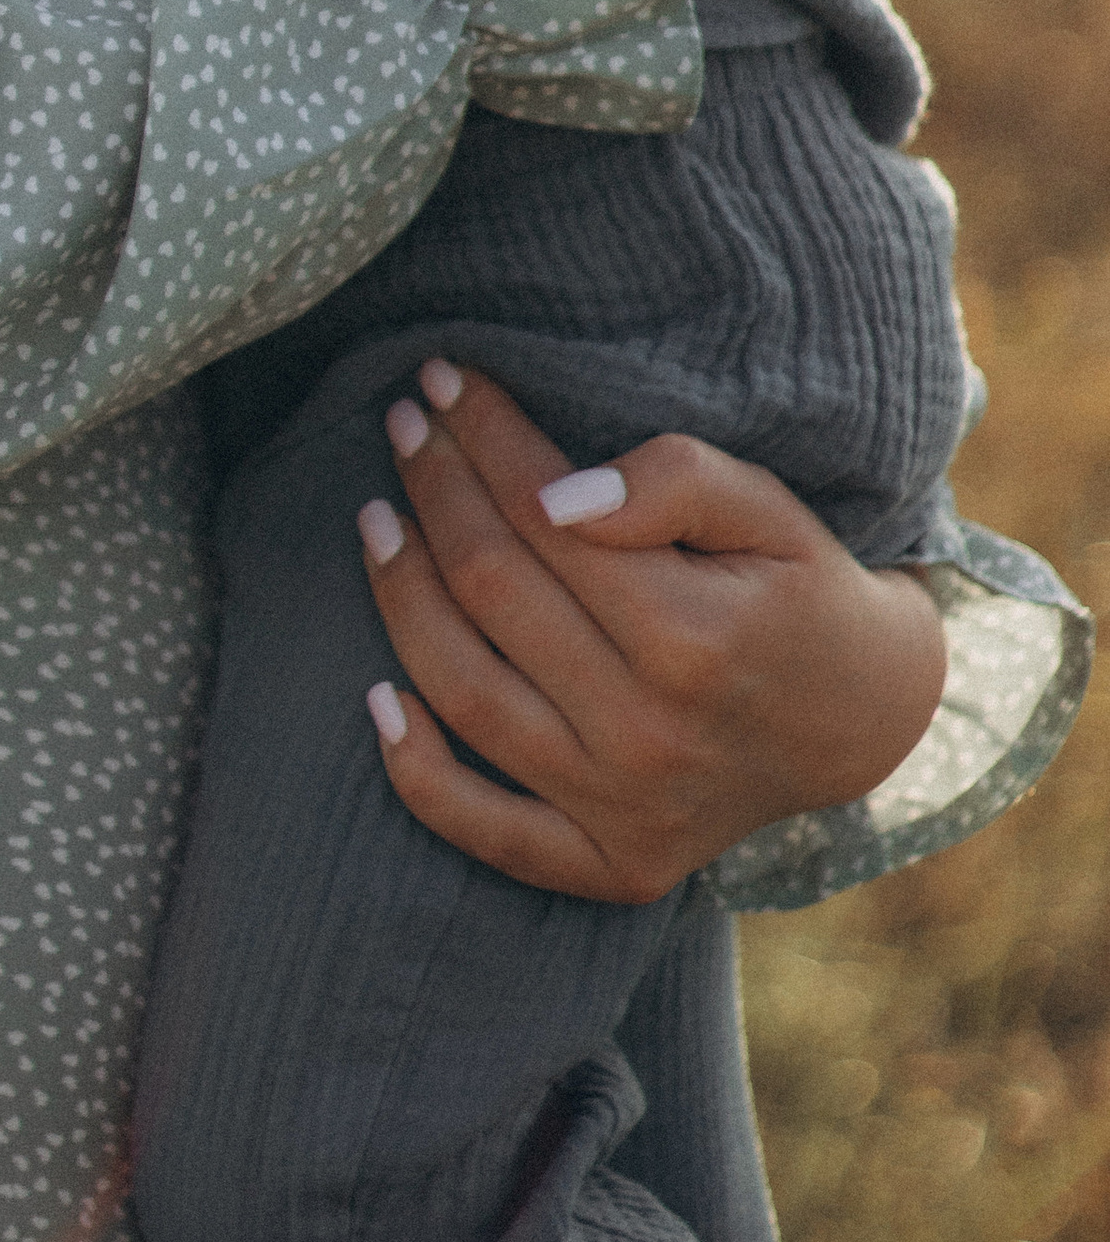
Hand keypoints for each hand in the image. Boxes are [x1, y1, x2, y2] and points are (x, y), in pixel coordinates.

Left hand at [355, 357, 946, 901]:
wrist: (865, 721)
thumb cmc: (800, 592)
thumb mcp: (770, 511)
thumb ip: (675, 481)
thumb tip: (555, 495)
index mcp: (694, 638)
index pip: (543, 517)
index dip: (485, 437)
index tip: (445, 377)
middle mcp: (650, 734)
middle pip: (491, 590)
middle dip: (435, 489)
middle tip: (405, 421)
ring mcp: (624, 809)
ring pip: (466, 690)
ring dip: (399, 594)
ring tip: (376, 516)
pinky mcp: (610, 863)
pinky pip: (486, 829)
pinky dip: (417, 772)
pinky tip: (376, 697)